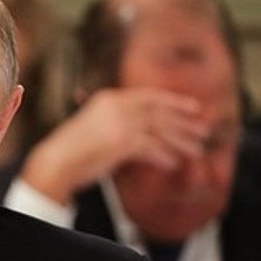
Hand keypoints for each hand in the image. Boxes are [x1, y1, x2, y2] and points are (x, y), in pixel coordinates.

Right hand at [18, 88, 208, 204]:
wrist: (55, 163)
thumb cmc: (71, 150)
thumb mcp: (94, 127)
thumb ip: (117, 123)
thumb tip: (140, 133)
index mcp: (109, 98)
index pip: (149, 96)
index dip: (174, 102)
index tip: (194, 108)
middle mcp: (117, 107)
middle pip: (159, 111)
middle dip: (184, 121)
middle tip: (205, 130)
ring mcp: (120, 124)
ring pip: (160, 130)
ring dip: (180, 141)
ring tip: (196, 151)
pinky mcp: (122, 143)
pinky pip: (151, 149)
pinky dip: (164, 156)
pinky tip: (173, 163)